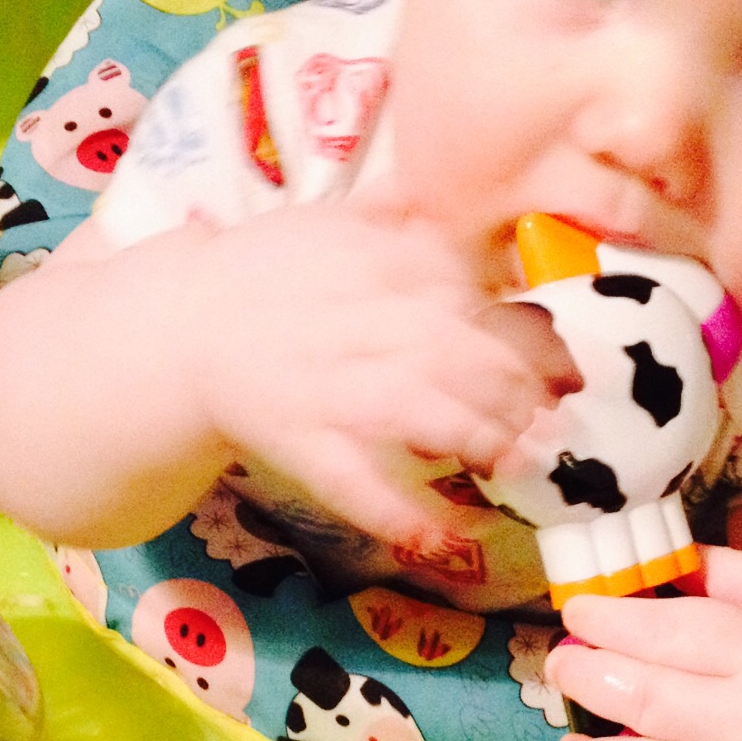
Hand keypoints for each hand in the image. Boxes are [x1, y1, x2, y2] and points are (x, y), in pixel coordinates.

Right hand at [184, 193, 574, 550]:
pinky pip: (354, 483)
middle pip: (452, 347)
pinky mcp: (303, 444)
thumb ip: (399, 212)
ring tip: (517, 458)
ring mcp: (328, 388)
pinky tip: (444, 540)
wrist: (181, 332)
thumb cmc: (266, 280)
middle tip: (554, 412)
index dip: (521, 326)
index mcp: (370, 264)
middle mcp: (354, 323)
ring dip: (475, 434)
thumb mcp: (330, 224)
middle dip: (515, 382)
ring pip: (414, 409)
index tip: (560, 360)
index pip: (462, 285)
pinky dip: (400, 514)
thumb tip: (463, 200)